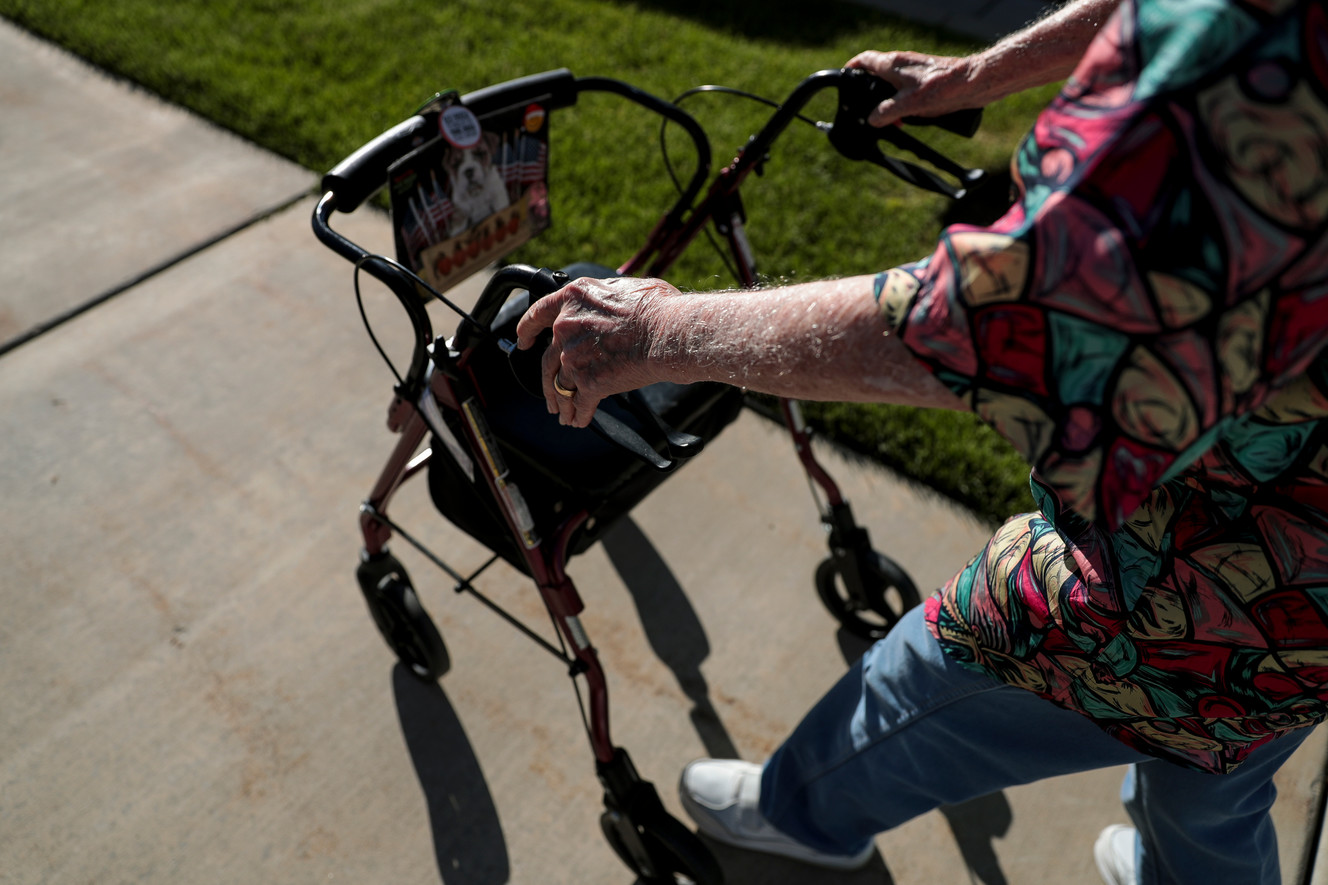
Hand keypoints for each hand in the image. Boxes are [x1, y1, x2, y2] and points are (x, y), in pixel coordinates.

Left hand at [514, 276, 674, 427]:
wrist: (669, 334)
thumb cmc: (657, 309)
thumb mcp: (625, 287)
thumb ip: (606, 297)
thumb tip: (610, 301)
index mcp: (574, 299)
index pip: (540, 314)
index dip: (527, 329)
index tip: (523, 341)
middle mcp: (566, 326)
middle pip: (547, 360)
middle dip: (546, 382)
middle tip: (549, 396)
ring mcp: (574, 355)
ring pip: (560, 385)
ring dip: (561, 402)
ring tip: (564, 414)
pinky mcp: (588, 381)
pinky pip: (579, 403)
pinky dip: (579, 414)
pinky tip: (580, 420)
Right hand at [845, 50, 972, 126]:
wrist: (974, 83)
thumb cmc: (943, 87)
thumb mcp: (909, 104)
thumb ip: (886, 112)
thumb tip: (872, 119)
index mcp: (893, 65)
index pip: (864, 60)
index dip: (852, 68)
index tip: (845, 79)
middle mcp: (903, 64)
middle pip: (878, 77)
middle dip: (872, 96)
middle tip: (872, 114)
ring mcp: (916, 71)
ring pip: (894, 87)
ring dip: (891, 104)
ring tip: (895, 122)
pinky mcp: (927, 79)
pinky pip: (908, 91)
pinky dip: (905, 104)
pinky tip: (912, 118)